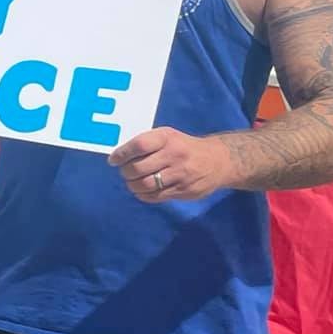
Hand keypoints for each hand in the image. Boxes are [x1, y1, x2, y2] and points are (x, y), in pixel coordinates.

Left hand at [108, 127, 234, 203]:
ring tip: (132, 182)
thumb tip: (119, 155)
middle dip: (126, 172)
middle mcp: (174, 155)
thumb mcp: (169, 136)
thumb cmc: (184, 147)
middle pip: (139, 168)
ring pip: (146, 185)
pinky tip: (142, 191)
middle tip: (125, 172)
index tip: (113, 160)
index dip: (122, 154)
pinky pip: (156, 196)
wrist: (219, 160)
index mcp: (167, 138)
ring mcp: (180, 174)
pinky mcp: (184, 190)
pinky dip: (143, 195)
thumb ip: (147, 143)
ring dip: (133, 185)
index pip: (139, 145)